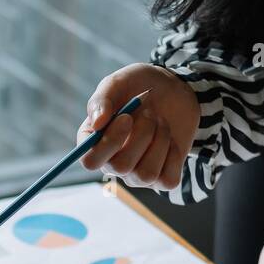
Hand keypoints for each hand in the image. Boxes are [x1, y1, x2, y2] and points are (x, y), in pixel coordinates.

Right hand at [77, 63, 199, 191]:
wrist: (172, 90)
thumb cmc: (138, 86)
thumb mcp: (118, 83)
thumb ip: (102, 100)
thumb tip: (97, 124)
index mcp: (94, 143)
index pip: (90, 161)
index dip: (109, 142)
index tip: (126, 118)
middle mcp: (112, 163)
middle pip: (120, 167)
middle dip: (142, 135)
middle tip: (149, 113)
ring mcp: (137, 174)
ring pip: (146, 175)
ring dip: (159, 141)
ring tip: (161, 122)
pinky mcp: (161, 179)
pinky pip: (167, 180)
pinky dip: (174, 155)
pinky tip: (170, 140)